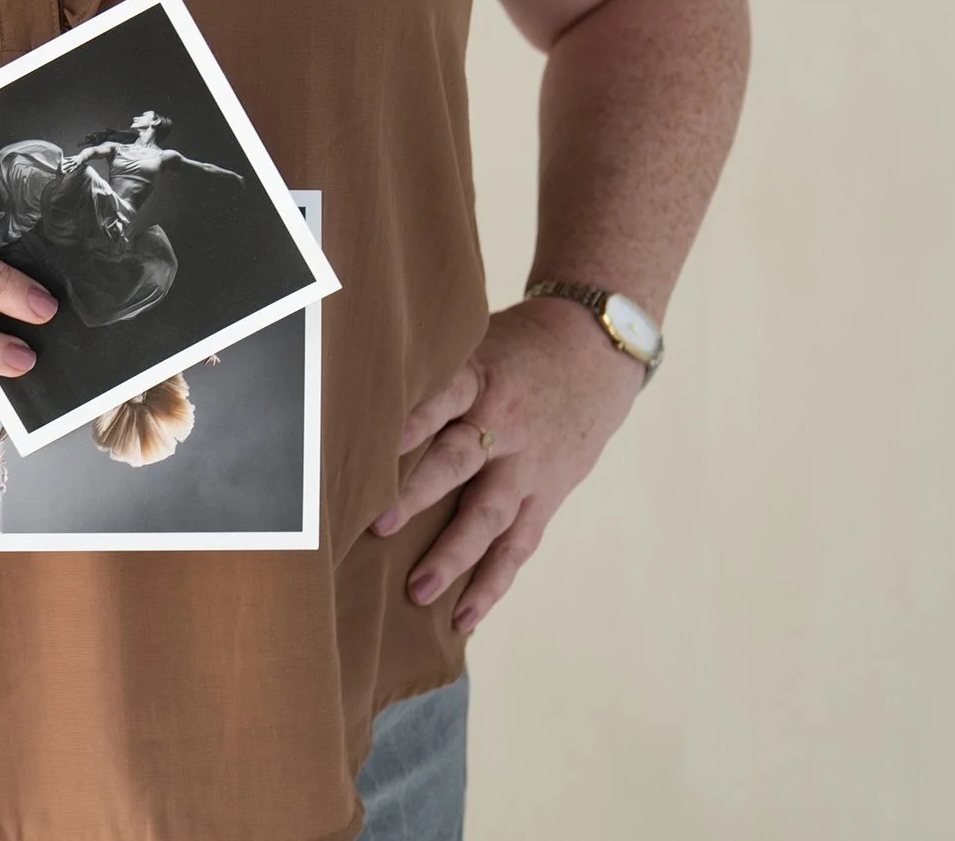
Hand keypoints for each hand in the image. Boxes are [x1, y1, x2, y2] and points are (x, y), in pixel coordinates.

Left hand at [372, 295, 645, 631]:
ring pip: (489, 516)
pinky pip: (518, 545)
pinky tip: (464, 616)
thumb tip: (360, 390)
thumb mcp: (474, 339)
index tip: (373, 443)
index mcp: (480, 377)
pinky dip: (492, 583)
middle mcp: (503, 425)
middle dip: (416, 495)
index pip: (441, 397)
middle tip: (377, 526)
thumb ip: (432, 370)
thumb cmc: (515, 347)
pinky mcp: (546, 495)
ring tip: (417, 592)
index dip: (410, 420)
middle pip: (458, 462)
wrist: (594, 352)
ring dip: (453, 557)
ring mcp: (527, 466)